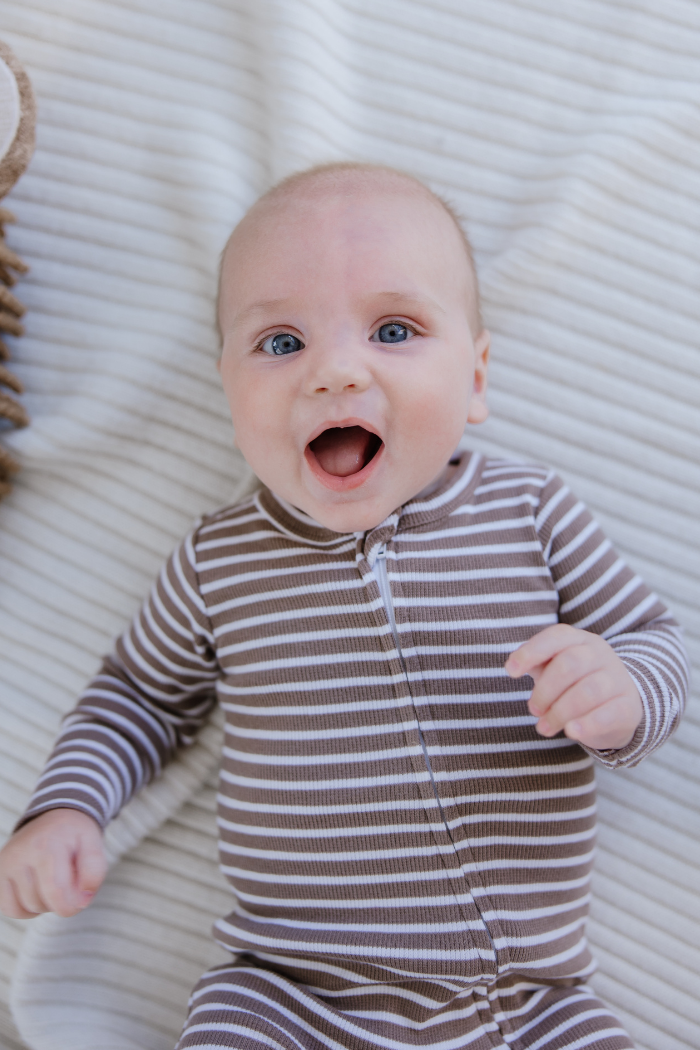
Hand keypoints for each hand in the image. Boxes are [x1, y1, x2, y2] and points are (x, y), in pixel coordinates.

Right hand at [0, 808, 106, 918]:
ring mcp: (5, 863)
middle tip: (68, 882)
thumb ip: (94, 872)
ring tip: (53, 883)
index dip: (71, 905)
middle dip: (59, 902)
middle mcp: (21, 853)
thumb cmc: (74, 834)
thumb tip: (82, 902)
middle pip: (40, 902)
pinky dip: (25, 908)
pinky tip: (37, 892)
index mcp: (47, 845)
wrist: (52, 816)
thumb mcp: (93, 844)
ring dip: (43, 905)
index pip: (56, 891)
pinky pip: (9, 908)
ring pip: (24, 908)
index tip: (81, 900)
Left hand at [505, 623, 642, 749]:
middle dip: (545, 691)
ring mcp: (618, 679)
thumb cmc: (577, 683)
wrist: (621, 704)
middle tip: (533, 710)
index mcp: (579, 640)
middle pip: (570, 664)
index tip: (510, 672)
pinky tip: (571, 732)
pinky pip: (609, 714)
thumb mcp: (556, 668)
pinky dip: (587, 724)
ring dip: (560, 712)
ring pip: (588, 691)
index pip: (555, 637)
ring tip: (544, 728)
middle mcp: (601, 654)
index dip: (531, 652)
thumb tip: (514, 665)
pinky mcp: (630, 706)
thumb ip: (537, 663)